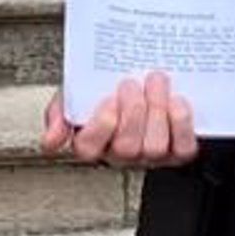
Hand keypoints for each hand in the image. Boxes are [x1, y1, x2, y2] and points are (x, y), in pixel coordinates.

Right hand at [43, 72, 196, 166]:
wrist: (144, 80)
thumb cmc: (108, 90)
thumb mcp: (75, 93)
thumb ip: (60, 111)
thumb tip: (51, 140)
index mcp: (92, 142)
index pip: (88, 148)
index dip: (101, 126)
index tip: (108, 99)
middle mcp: (121, 153)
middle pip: (125, 147)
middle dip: (132, 112)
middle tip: (132, 84)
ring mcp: (150, 154)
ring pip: (154, 147)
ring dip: (158, 111)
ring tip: (156, 82)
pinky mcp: (178, 152)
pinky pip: (183, 148)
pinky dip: (182, 123)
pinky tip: (176, 101)